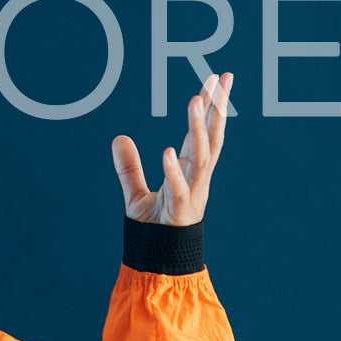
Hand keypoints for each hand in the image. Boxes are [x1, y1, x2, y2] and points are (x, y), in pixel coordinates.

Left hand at [111, 72, 231, 226]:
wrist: (156, 263)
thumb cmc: (153, 229)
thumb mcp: (135, 193)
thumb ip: (128, 167)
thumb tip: (118, 137)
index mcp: (189, 171)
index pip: (202, 132)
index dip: (210, 106)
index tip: (217, 78)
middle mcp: (197, 178)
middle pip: (212, 136)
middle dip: (219, 107)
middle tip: (223, 77)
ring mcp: (192, 193)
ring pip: (201, 156)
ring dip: (198, 127)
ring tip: (195, 100)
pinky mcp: (181, 211)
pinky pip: (179, 188)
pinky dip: (173, 170)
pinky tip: (166, 151)